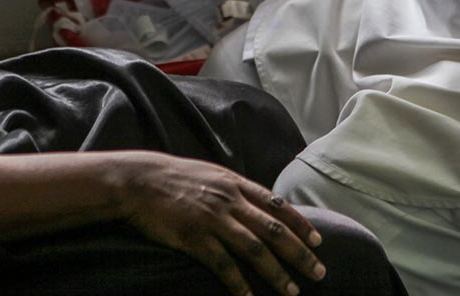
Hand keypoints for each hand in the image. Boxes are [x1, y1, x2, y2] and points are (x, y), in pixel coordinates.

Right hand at [115, 152, 325, 295]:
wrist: (141, 181)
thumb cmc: (176, 178)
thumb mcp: (212, 175)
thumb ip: (236, 190)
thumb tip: (260, 204)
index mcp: (236, 184)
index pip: (277, 205)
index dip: (300, 224)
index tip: (318, 242)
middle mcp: (230, 200)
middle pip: (274, 230)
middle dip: (299, 253)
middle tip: (318, 272)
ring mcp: (213, 219)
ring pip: (255, 249)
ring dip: (276, 273)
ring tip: (292, 291)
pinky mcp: (195, 237)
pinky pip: (223, 264)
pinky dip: (238, 284)